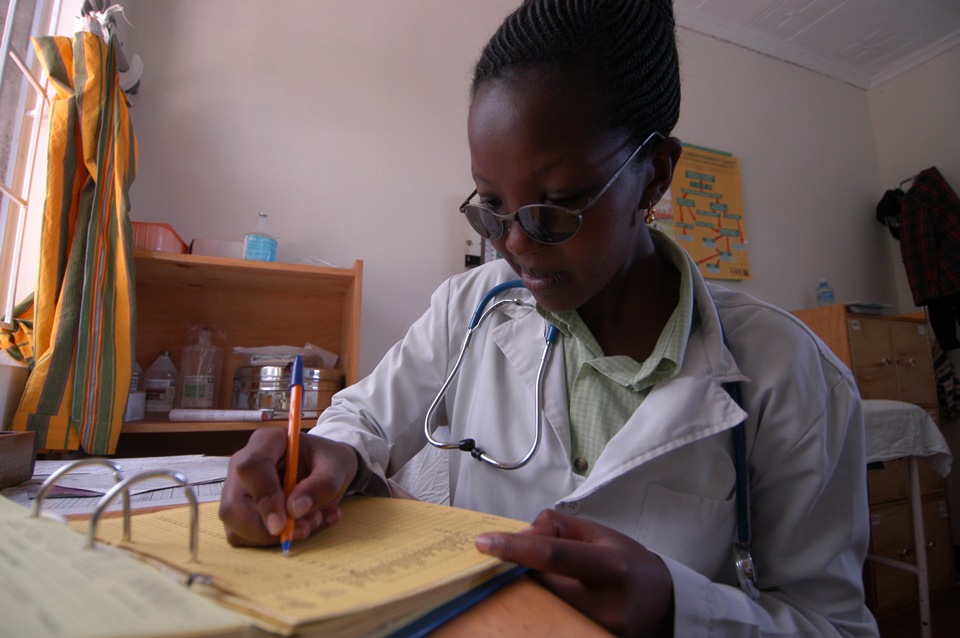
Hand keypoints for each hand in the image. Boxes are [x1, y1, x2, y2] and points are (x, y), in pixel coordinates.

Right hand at [219, 428, 358, 546]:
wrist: (327, 468)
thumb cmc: (328, 461)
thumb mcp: (337, 467)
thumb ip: (322, 485)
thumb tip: (295, 510)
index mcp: (266, 441)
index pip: (251, 467)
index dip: (264, 497)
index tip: (282, 524)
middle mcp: (243, 465)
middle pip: (233, 504)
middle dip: (264, 528)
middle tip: (303, 529)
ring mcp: (239, 490)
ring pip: (236, 526)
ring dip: (273, 537)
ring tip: (312, 522)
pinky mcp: (242, 512)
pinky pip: (247, 537)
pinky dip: (275, 542)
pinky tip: (304, 526)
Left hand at [475, 509, 673, 637]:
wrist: (660, 601)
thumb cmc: (626, 561)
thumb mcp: (597, 532)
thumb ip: (556, 527)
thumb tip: (522, 534)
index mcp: (609, 566)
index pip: (552, 555)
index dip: (514, 548)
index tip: (484, 543)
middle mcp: (605, 604)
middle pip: (541, 585)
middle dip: (520, 571)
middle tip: (510, 561)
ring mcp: (598, 631)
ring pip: (541, 607)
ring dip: (529, 591)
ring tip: (539, 580)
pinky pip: (550, 623)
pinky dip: (539, 608)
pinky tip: (544, 598)